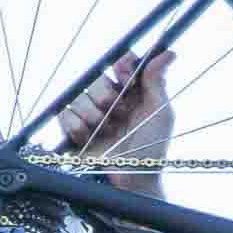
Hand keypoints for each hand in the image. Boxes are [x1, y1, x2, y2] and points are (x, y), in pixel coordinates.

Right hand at [52, 43, 173, 166]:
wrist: (132, 180)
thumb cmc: (152, 148)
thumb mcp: (161, 113)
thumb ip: (158, 80)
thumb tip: (168, 52)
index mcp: (132, 92)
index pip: (120, 63)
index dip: (121, 68)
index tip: (127, 81)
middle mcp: (111, 99)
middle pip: (96, 78)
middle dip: (108, 98)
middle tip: (119, 115)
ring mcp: (91, 114)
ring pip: (79, 96)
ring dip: (93, 116)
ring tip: (106, 132)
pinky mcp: (74, 130)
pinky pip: (64, 114)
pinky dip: (77, 127)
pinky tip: (90, 138)